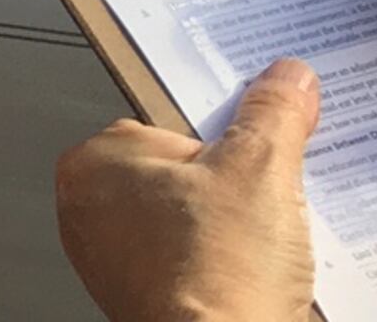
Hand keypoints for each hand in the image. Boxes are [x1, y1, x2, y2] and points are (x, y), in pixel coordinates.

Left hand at [52, 59, 321, 321]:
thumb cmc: (216, 271)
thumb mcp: (261, 166)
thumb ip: (273, 112)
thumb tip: (286, 79)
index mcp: (93, 162)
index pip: (167, 121)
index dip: (221, 130)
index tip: (256, 132)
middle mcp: (89, 210)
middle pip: (183, 172)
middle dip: (231, 182)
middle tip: (264, 195)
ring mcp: (115, 259)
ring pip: (192, 220)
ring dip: (233, 225)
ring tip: (262, 239)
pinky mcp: (146, 297)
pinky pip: (195, 262)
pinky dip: (227, 263)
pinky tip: (254, 271)